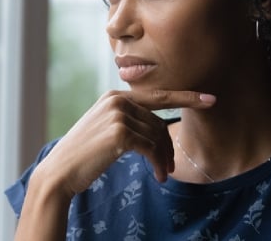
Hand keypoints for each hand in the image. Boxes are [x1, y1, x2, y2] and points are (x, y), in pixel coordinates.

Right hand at [32, 89, 215, 198]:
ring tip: (162, 174)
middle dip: (168, 146)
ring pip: (157, 136)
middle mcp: (116, 101)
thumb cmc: (84, 155)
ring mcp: (118, 115)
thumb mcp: (105, 129)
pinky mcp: (120, 133)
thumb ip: (128, 120)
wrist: (61, 170)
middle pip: (159, 121)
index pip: (157, 95)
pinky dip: (158, 163)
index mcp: (114, 96)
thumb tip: (160, 128)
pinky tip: (157, 175)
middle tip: (170, 167)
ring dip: (164, 159)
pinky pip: (151, 148)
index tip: (210, 99)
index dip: (186, 97)